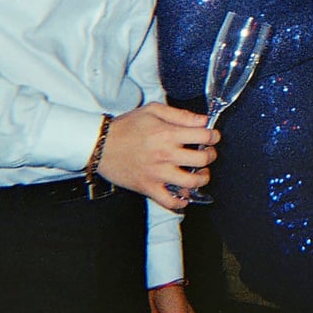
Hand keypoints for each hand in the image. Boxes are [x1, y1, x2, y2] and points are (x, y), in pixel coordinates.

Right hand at [98, 103, 218, 210]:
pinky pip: (170, 201)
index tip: (212, 136)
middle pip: (203, 159)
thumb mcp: (153, 110)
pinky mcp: (148, 187)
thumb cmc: (126, 126)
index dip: (213, 135)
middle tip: (207, 153)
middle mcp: (166, 154)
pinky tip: (185, 194)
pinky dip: (181, 201)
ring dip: (203, 178)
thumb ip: (180, 114)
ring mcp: (158, 173)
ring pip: (192, 181)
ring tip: (201, 173)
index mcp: (168, 134)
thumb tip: (202, 120)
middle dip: (211, 155)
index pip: (204, 135)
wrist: (99, 145)